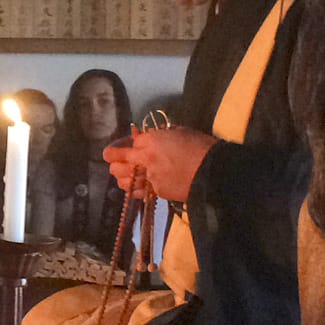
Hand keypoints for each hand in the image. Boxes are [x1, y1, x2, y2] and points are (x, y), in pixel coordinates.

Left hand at [102, 127, 217, 204]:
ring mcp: (148, 177)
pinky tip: (132, 187)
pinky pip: (136, 191)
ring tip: (120, 174)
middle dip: (112, 157)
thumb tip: (153, 137)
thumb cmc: (201, 147)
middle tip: (110, 157)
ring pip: (122, 178)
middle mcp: (145, 158)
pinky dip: (133, 188)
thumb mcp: (181, 132)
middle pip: (117, 159)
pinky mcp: (155, 192)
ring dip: (120, 175)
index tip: (131, 144)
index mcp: (151, 140)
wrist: (213, 172)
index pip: (131, 141)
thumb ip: (162, 135)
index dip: (131, 143)